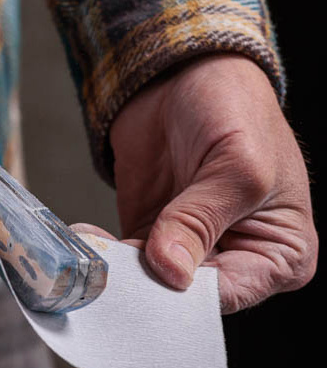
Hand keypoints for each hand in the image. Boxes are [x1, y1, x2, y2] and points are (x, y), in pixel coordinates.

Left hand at [107, 54, 317, 312]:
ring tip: (93, 254)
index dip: (190, 294)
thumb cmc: (234, 109)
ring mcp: (187, 245)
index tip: (153, 280)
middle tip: (112, 273)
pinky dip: (104, 253)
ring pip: (150, 280)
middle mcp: (234, 257)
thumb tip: (171, 270)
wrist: (185, 73)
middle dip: (148, 286)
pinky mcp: (149, 232)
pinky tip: (87, 239)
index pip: (232, 294)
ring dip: (119, 271)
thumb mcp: (237, 166)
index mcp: (279, 253)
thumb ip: (201, 220)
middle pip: (187, 294)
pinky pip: (124, 259)